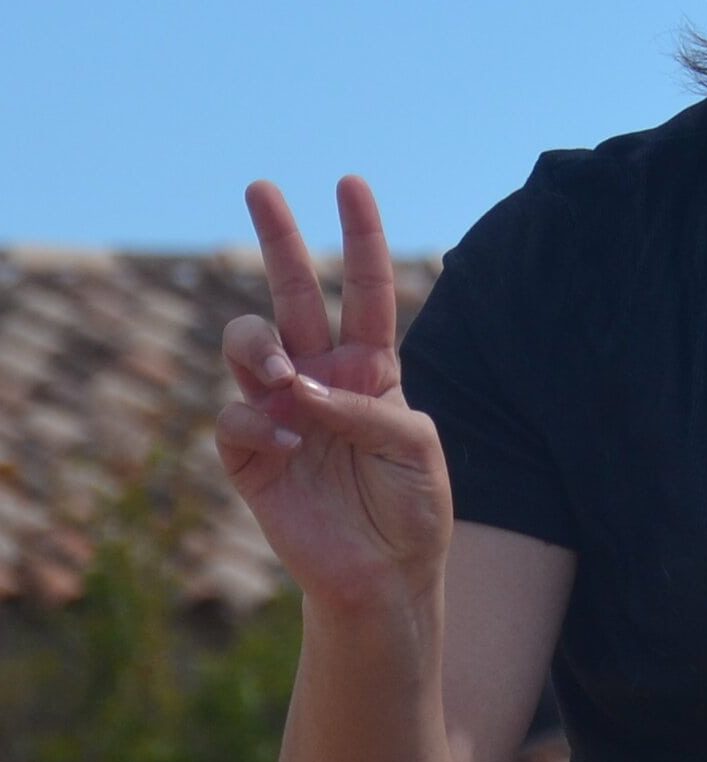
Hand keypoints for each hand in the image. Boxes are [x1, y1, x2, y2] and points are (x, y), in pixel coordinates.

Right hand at [214, 177, 453, 613]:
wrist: (385, 576)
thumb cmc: (412, 508)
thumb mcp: (418, 448)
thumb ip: (370, 410)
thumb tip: (301, 390)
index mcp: (371, 365)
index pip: (366, 287)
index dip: (360, 236)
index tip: (350, 184)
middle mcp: (321, 376)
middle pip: (294, 292)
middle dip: (278, 238)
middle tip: (261, 187)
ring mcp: (280, 410)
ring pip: (249, 343)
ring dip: (258, 344)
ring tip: (280, 371)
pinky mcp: (249, 455)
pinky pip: (233, 415)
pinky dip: (254, 420)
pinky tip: (283, 442)